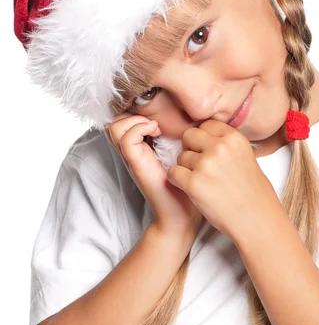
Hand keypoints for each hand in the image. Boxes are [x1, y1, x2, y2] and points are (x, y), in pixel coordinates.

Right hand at [104, 112, 202, 238]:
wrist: (183, 216)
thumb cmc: (190, 187)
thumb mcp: (187, 156)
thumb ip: (184, 137)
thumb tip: (197, 115)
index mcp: (144, 147)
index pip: (126, 117)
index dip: (137, 108)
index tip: (162, 114)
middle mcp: (134, 150)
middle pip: (115, 119)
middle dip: (132, 111)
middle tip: (155, 118)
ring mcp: (132, 157)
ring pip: (115, 126)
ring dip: (134, 119)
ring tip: (155, 126)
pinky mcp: (136, 164)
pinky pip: (126, 138)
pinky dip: (138, 128)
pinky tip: (156, 132)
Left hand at [166, 120, 275, 241]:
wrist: (257, 220)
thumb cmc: (253, 193)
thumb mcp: (246, 158)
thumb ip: (226, 145)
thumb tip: (205, 136)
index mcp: (234, 138)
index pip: (207, 125)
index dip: (204, 140)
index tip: (208, 153)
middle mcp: (220, 147)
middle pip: (189, 136)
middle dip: (191, 150)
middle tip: (200, 167)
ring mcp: (205, 165)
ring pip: (180, 157)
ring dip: (186, 169)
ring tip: (203, 183)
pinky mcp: (193, 183)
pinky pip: (173, 173)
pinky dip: (178, 182)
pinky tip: (191, 189)